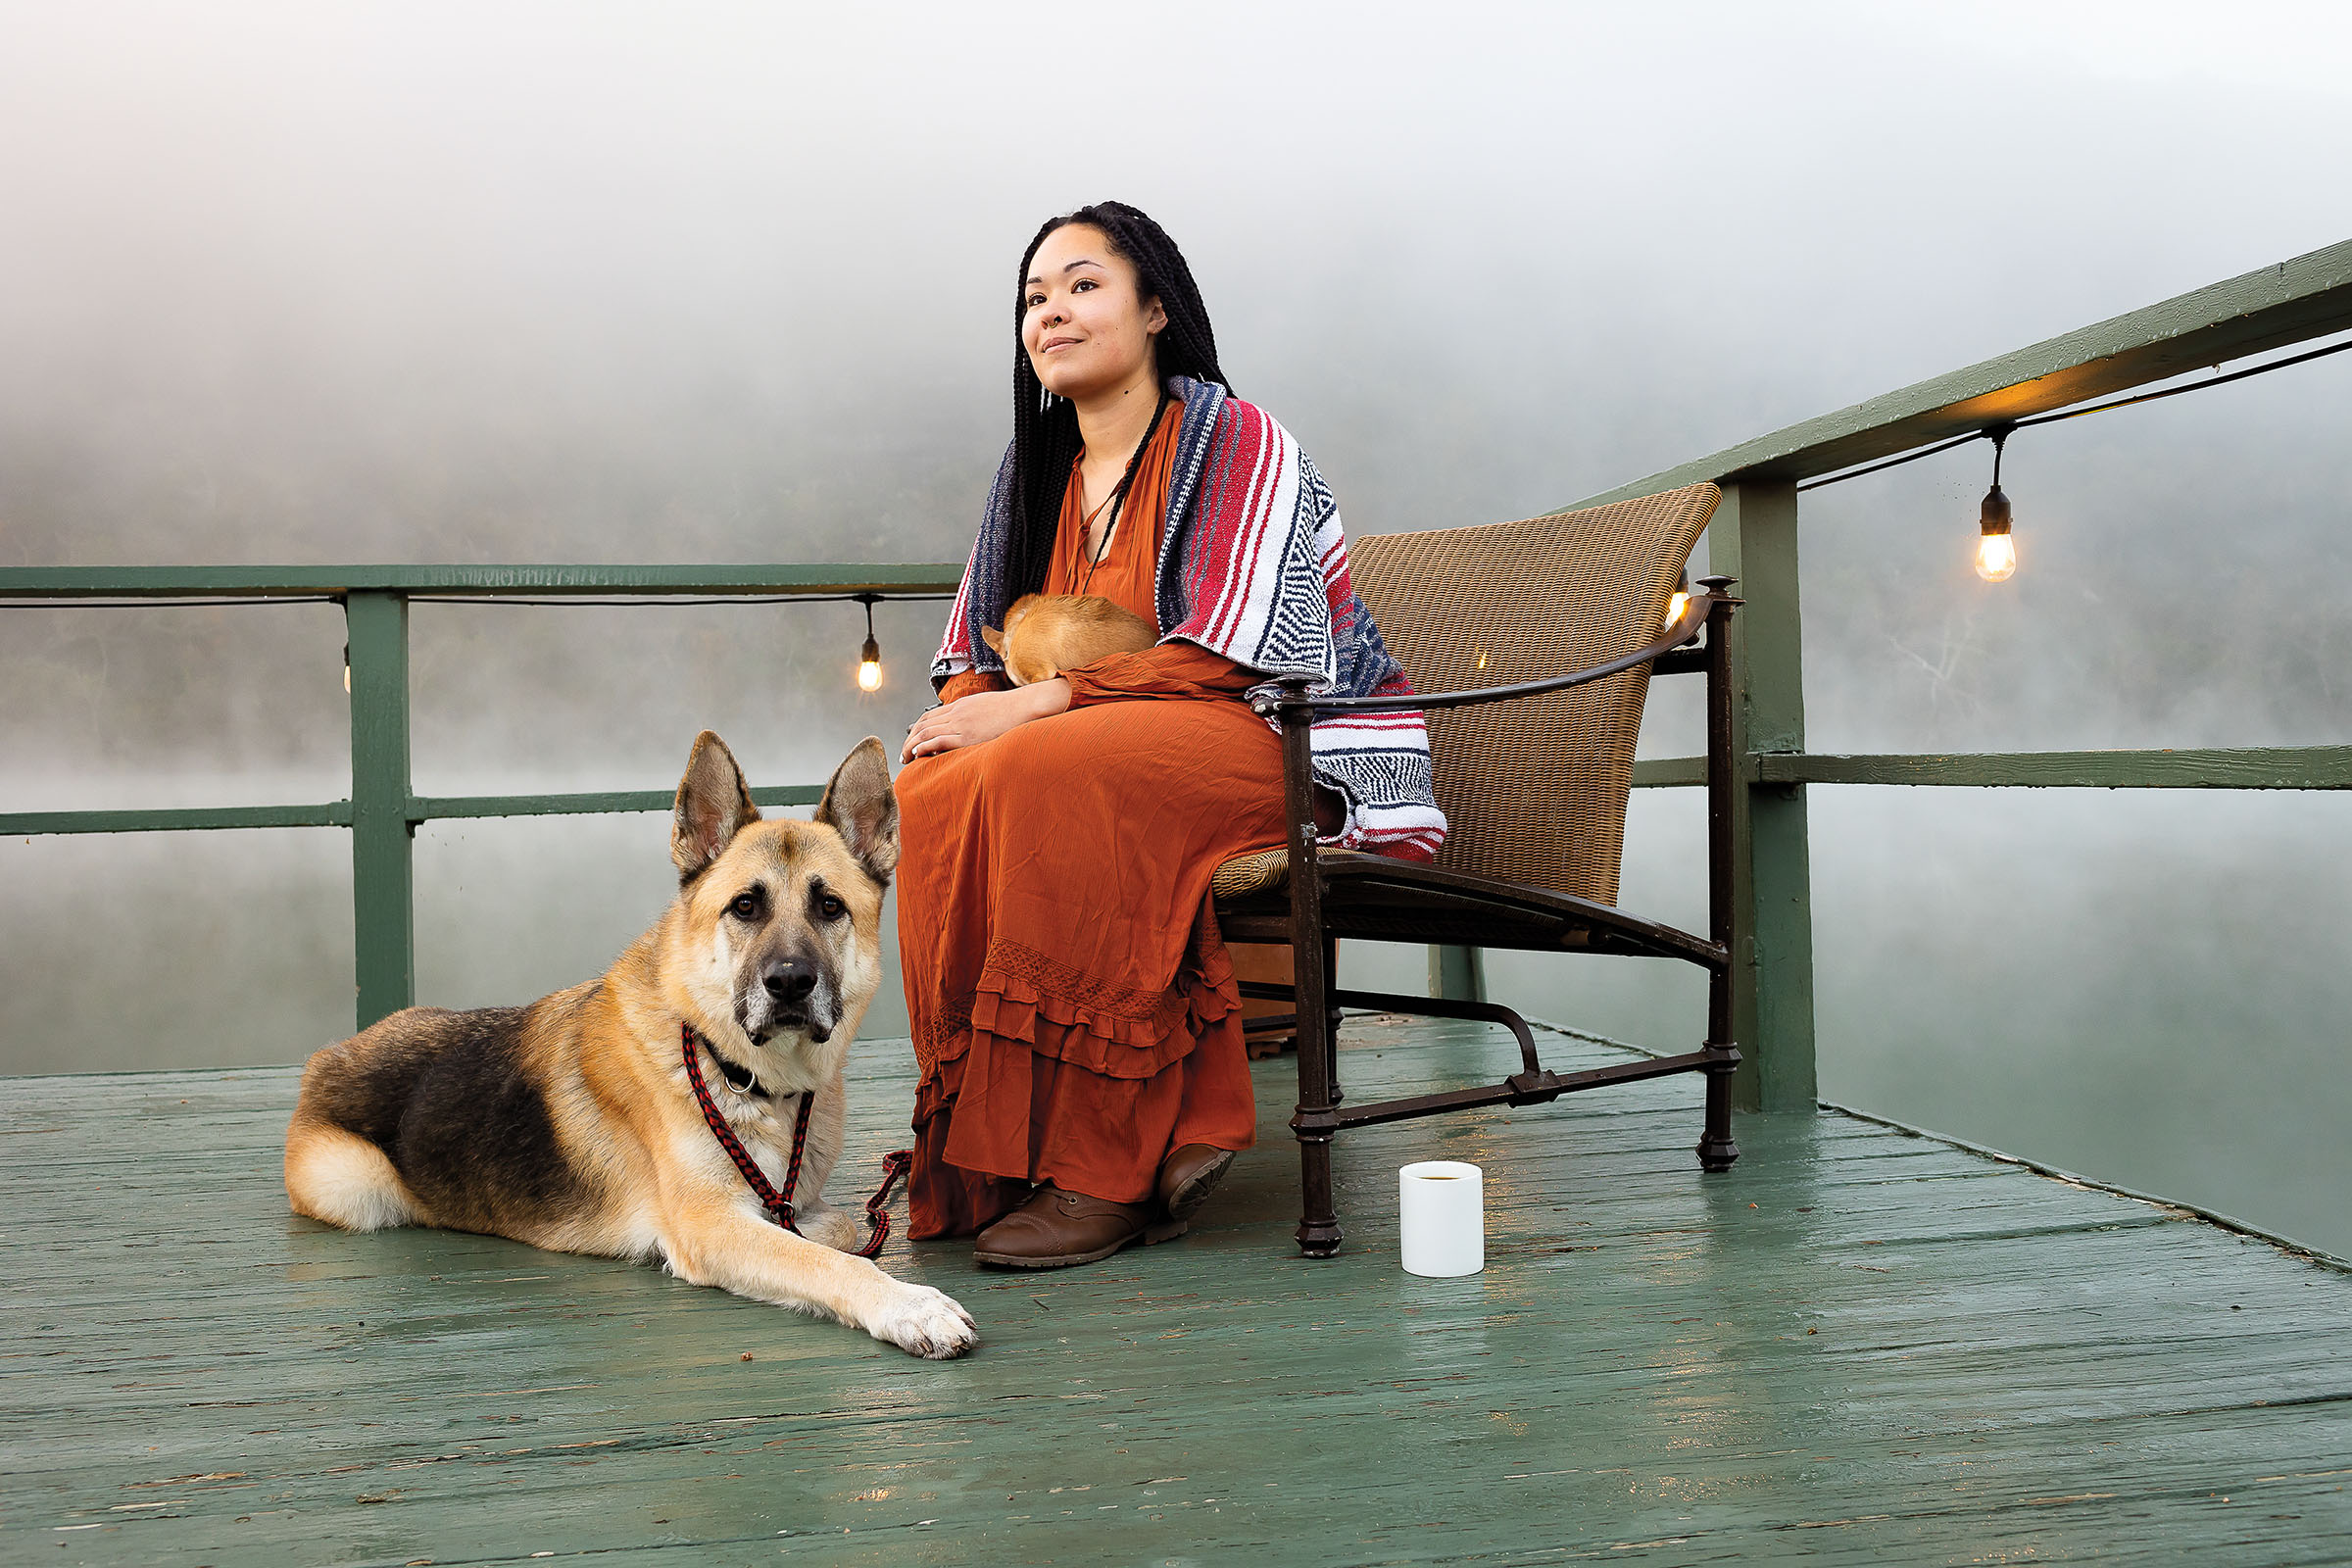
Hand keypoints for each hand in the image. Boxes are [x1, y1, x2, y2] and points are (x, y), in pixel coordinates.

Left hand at [902, 680, 1070, 761]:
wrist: (1027, 706)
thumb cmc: (1014, 710)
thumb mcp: (989, 708)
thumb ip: (976, 716)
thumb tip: (974, 728)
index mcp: (962, 705)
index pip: (930, 716)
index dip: (917, 729)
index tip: (911, 740)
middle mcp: (957, 713)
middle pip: (923, 724)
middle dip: (909, 739)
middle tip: (904, 754)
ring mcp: (961, 724)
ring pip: (925, 732)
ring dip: (911, 746)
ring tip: (906, 759)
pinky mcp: (967, 736)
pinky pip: (937, 741)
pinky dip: (923, 747)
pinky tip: (917, 755)